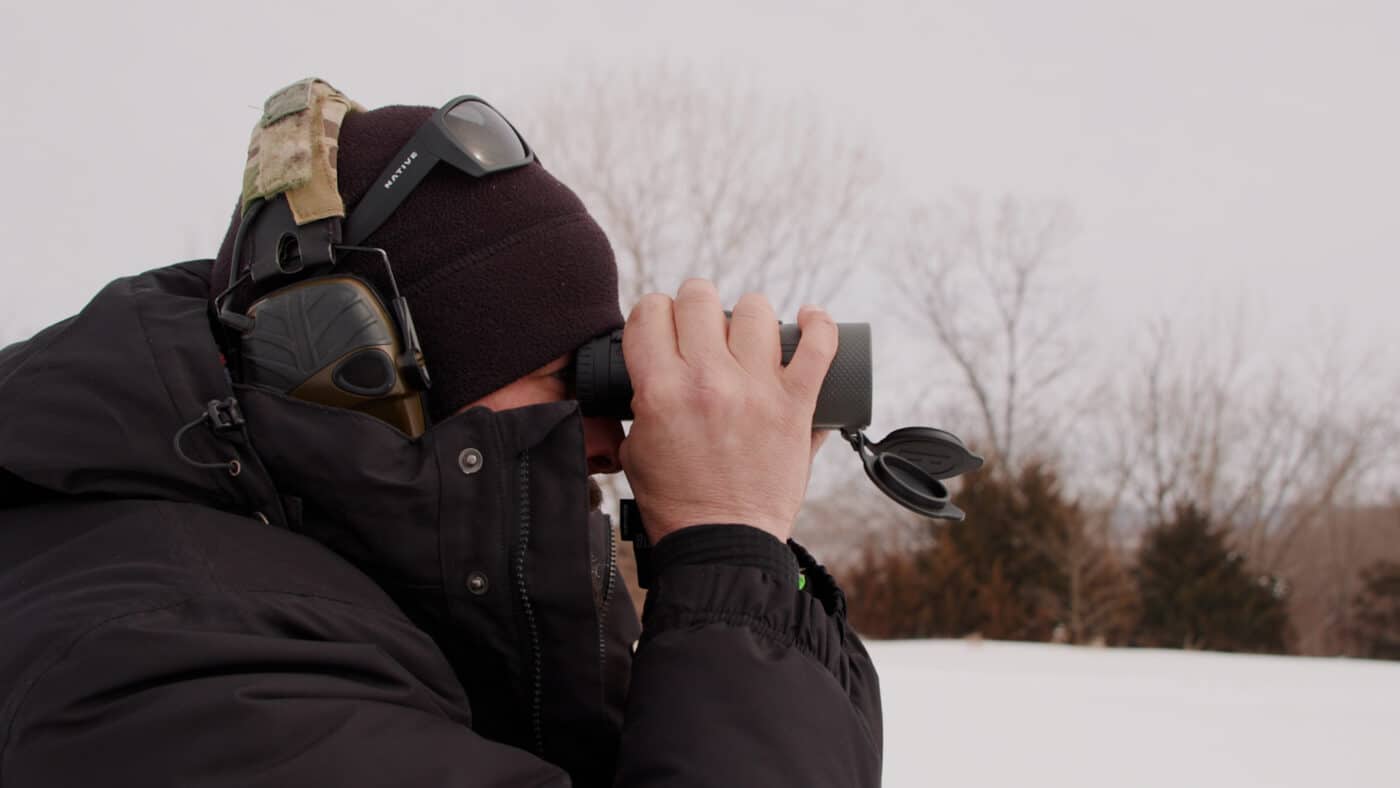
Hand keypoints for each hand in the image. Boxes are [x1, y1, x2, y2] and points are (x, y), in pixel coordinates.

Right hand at [618, 279, 838, 543]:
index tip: (664, 329)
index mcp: (660, 390)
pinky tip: (809, 319)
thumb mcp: (635, 449)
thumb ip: (640, 403)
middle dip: (696, 308)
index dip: (654, 314)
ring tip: (748, 337)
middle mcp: (708, 380)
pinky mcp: (796, 405)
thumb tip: (653, 373)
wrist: (723, 543)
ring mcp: (756, 389)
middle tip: (702, 331)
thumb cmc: (678, 504)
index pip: (651, 312)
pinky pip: (819, 344)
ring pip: (755, 310)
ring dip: (748, 318)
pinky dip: (819, 324)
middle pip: (699, 298)